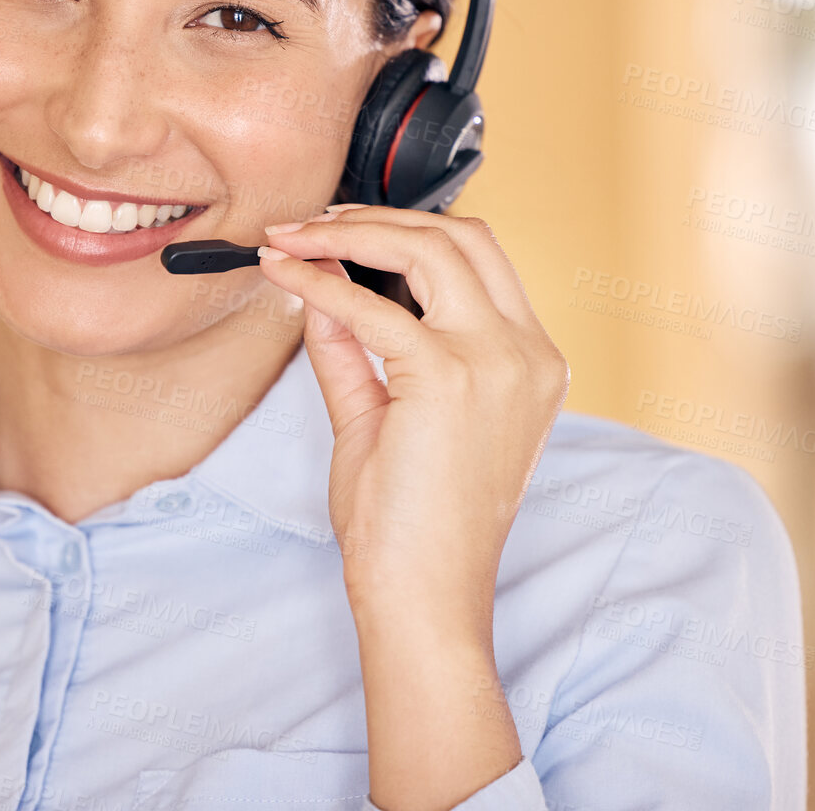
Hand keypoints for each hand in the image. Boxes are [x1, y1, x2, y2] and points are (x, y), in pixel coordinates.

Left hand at [257, 203, 569, 809]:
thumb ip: (354, 348)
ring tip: (293, 235)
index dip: (406, 231)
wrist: (422, 597)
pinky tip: (285, 274)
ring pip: (431, 247)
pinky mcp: (450, 377)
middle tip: (310, 222)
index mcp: (530, 362)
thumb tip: (318, 286)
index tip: (338, 231)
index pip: (479, 260)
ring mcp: (498, 362)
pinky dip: (322, 280)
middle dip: (380, 216)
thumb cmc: (411, 526)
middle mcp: (527, 353)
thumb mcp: (382, 416)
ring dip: (351, 232)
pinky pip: (373, 306)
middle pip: (465, 236)